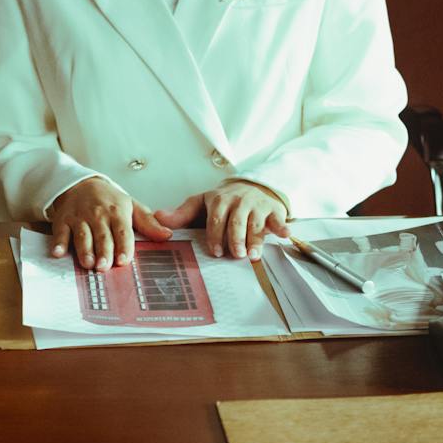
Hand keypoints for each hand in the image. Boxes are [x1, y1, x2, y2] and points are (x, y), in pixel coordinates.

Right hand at [47, 177, 170, 269]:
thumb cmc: (108, 200)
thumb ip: (148, 223)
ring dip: (84, 250)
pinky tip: (58, 253)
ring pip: (82, 235)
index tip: (123, 260)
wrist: (81, 184)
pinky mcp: (63, 220)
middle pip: (102, 236)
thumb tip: (167, 235)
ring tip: (88, 264)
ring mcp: (79, 218)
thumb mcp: (131, 206)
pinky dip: (58, 243)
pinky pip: (60, 232)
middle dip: (103, 252)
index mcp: (117, 212)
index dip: (123, 246)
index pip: (122, 231)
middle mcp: (98, 215)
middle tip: (104, 267)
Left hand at [154, 181, 289, 260]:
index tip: (215, 252)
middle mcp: (239, 202)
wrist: (252, 186)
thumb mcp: (202, 204)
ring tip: (253, 256)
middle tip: (235, 255)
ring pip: (257, 224)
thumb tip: (157, 218)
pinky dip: (283, 227)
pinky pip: (279, 219)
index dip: (216, 236)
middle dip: (236, 239)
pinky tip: (285, 235)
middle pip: (237, 222)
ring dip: (256, 240)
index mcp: (220, 201)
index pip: (216, 219)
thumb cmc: (224, 201)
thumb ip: (182, 214)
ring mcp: (258, 206)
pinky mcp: (274, 210)